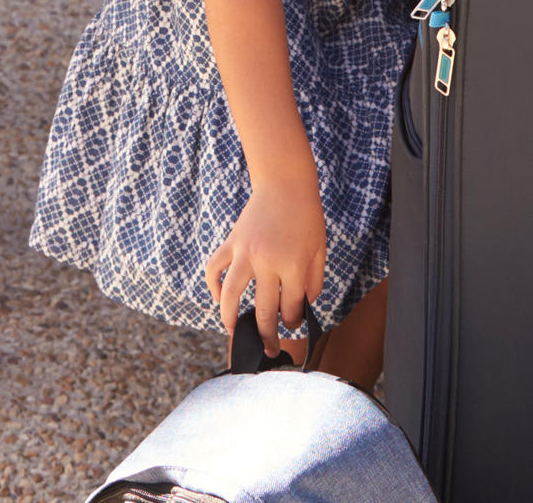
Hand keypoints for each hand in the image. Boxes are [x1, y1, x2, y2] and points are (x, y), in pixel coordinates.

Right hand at [205, 173, 326, 355]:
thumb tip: (302, 308)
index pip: (290, 308)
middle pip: (264, 311)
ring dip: (230, 320)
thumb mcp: (319, 250)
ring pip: (230, 296)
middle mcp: (267, 262)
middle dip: (267, 335)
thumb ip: (314, 282)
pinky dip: (213, 286)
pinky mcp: (231, 243)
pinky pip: (215, 269)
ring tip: (234, 333)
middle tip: (268, 348)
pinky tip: (219, 299)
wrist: (285, 183)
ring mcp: (245, 252)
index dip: (292, 322)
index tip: (291, 325)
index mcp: (293, 265)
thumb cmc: (307, 217)